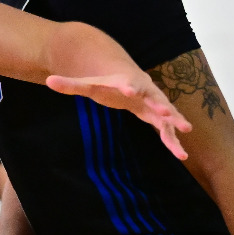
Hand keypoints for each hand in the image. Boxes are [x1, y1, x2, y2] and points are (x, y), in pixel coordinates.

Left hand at [47, 69, 191, 160]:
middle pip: (155, 97)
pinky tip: (181, 155)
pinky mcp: (158, 118)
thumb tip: (48, 81)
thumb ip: (70, 84)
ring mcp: (155, 105)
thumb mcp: (88, 84)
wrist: (128, 79)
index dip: (128, 86)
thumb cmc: (107, 83)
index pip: (127, 83)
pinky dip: (174, 141)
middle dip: (161, 105)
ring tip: (185, 131)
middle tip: (166, 112)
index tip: (128, 89)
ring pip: (167, 115)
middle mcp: (146, 92)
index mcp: (127, 82)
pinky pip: (168, 130)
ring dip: (175, 122)